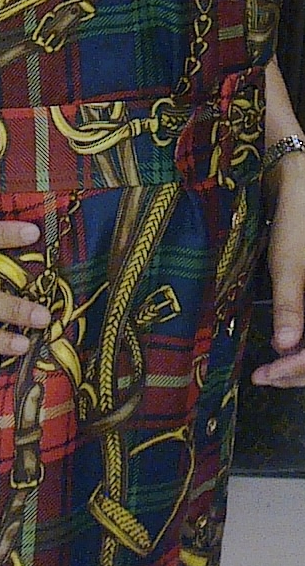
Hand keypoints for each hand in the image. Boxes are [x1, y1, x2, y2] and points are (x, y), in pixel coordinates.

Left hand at [253, 155, 304, 388]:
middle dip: (300, 372)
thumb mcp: (289, 264)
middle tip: (264, 378)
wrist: (301, 188)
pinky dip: (304, 348)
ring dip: (301, 364)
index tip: (268, 374)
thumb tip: (285, 347)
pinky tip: (283, 351)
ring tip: (269, 371)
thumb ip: (292, 305)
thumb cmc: (298, 220)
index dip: (299, 369)